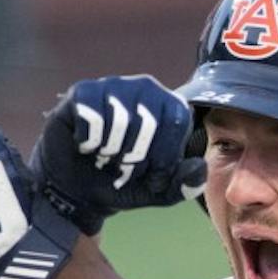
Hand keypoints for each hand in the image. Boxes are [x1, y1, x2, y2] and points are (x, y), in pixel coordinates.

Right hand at [33, 75, 205, 235]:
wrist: (78, 190)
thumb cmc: (122, 184)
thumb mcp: (158, 192)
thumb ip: (184, 185)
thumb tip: (199, 167)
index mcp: (171, 107)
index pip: (178, 120)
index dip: (164, 155)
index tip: (150, 174)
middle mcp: (145, 88)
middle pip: (150, 119)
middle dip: (135, 156)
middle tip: (123, 166)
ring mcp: (113, 86)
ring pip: (119, 117)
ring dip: (110, 150)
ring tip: (105, 156)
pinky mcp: (82, 92)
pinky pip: (90, 115)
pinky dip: (88, 141)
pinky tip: (87, 146)